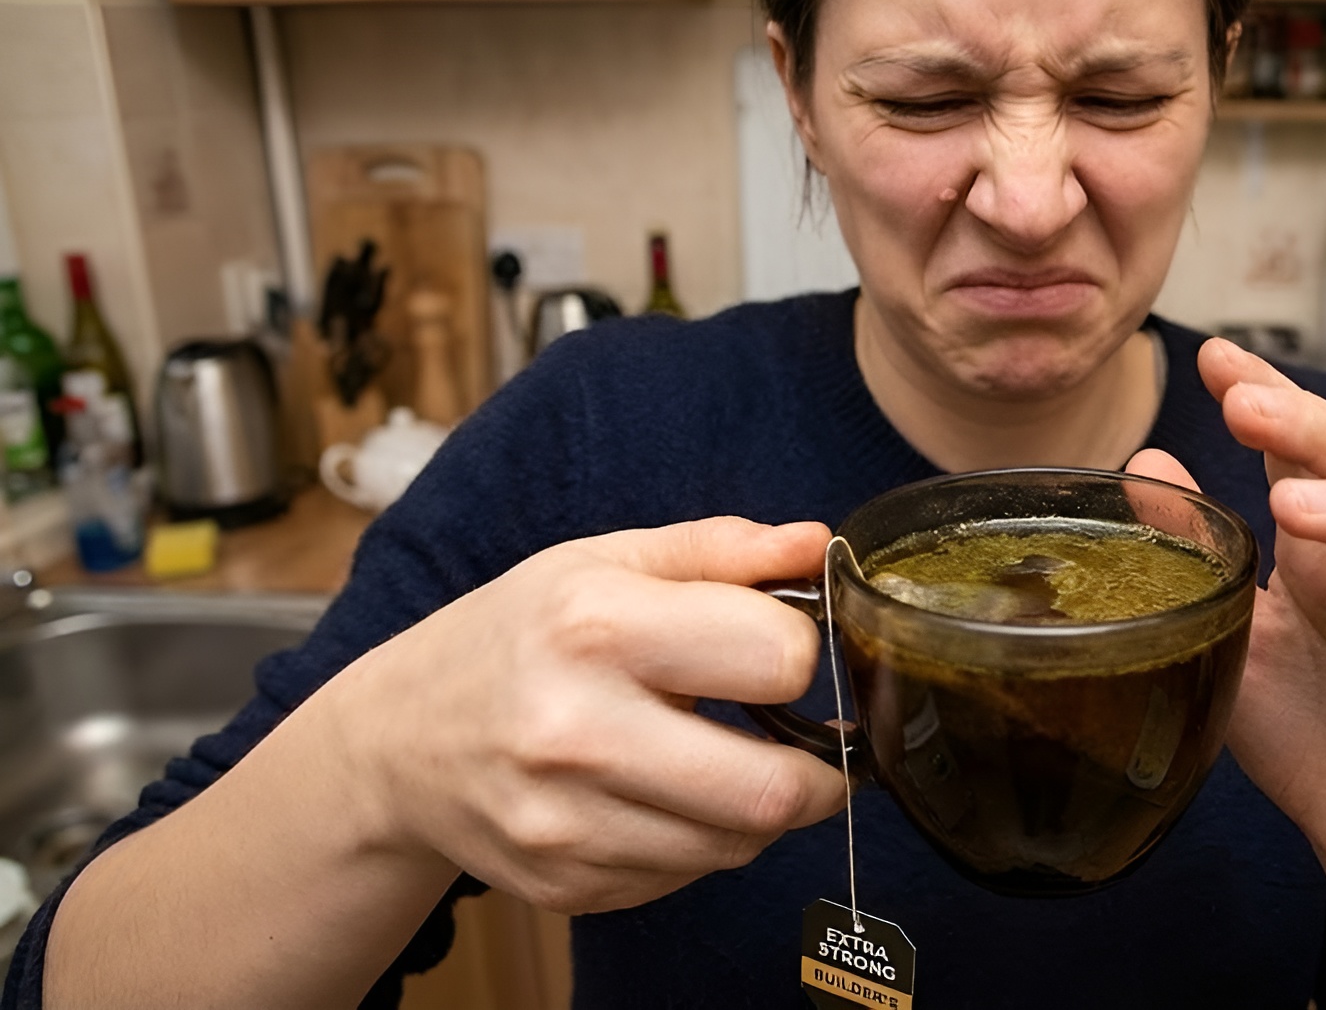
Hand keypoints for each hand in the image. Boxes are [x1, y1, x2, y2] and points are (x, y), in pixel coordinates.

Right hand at [322, 517, 848, 913]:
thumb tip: (815, 545)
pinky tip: (670, 798)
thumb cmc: (515, 636)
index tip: (786, 654)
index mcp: (595, 627)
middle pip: (773, 789)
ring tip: (737, 764)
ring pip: (740, 844)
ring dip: (763, 810)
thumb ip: (719, 550)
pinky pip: (688, 876)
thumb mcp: (602, 561)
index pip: (778, 660)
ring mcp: (565, 823)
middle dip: (822, 770)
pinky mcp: (565, 885)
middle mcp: (576, 731)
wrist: (396, 741)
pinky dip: (702, 841)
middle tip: (819, 746)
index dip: (802, 654)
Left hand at [1128, 339, 1325, 909]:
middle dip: (1315, 428)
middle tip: (1247, 405)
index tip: (1215, 356)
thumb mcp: (1230, 631)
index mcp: (1322, 552)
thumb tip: (1143, 462)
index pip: (1307, 454)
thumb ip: (1196, 553)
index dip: (1272, 399)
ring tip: (1297, 509)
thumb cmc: (1302, 724)